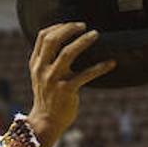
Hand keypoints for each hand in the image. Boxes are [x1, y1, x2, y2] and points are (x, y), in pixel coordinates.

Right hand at [24, 22, 116, 146]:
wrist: (46, 122)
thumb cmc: (48, 97)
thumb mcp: (41, 76)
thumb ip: (47, 60)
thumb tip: (63, 40)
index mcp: (36, 64)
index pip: (43, 37)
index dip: (58, 26)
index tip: (71, 24)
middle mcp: (43, 69)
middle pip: (53, 40)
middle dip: (69, 29)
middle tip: (84, 25)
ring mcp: (54, 80)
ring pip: (68, 53)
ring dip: (83, 41)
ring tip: (95, 34)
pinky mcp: (67, 90)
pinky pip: (86, 74)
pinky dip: (100, 67)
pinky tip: (111, 63)